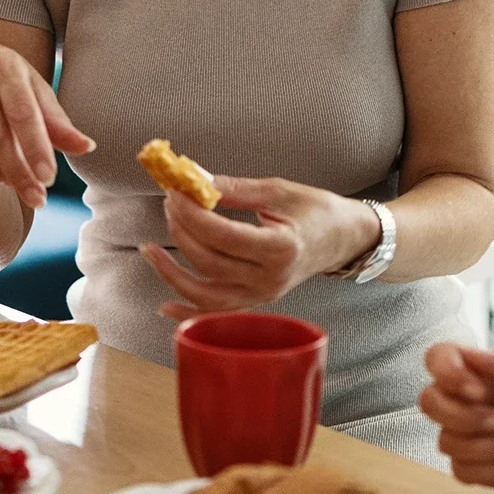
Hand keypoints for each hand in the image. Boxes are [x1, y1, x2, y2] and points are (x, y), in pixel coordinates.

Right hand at [0, 41, 94, 210]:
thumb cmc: (15, 86)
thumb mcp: (39, 96)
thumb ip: (60, 125)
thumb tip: (87, 148)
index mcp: (3, 64)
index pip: (21, 112)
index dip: (36, 148)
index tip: (49, 180)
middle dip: (18, 171)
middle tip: (38, 198)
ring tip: (16, 184)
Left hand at [143, 176, 379, 319]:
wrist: (344, 239)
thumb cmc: (316, 211)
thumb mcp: (279, 190)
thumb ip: (235, 188)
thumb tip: (195, 180)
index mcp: (281, 248)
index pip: (223, 235)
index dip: (192, 214)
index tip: (175, 193)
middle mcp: (270, 278)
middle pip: (209, 260)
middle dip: (181, 230)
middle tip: (170, 203)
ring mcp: (262, 295)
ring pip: (205, 293)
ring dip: (171, 272)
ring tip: (149, 249)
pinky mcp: (256, 302)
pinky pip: (216, 313)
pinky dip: (188, 311)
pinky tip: (164, 305)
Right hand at [419, 343, 493, 493]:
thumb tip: (476, 354)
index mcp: (487, 373)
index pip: (440, 357)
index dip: (447, 372)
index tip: (478, 390)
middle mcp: (472, 401)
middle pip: (430, 401)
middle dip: (463, 416)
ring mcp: (471, 435)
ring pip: (444, 440)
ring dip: (486, 446)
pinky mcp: (476, 467)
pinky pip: (459, 469)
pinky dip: (490, 468)